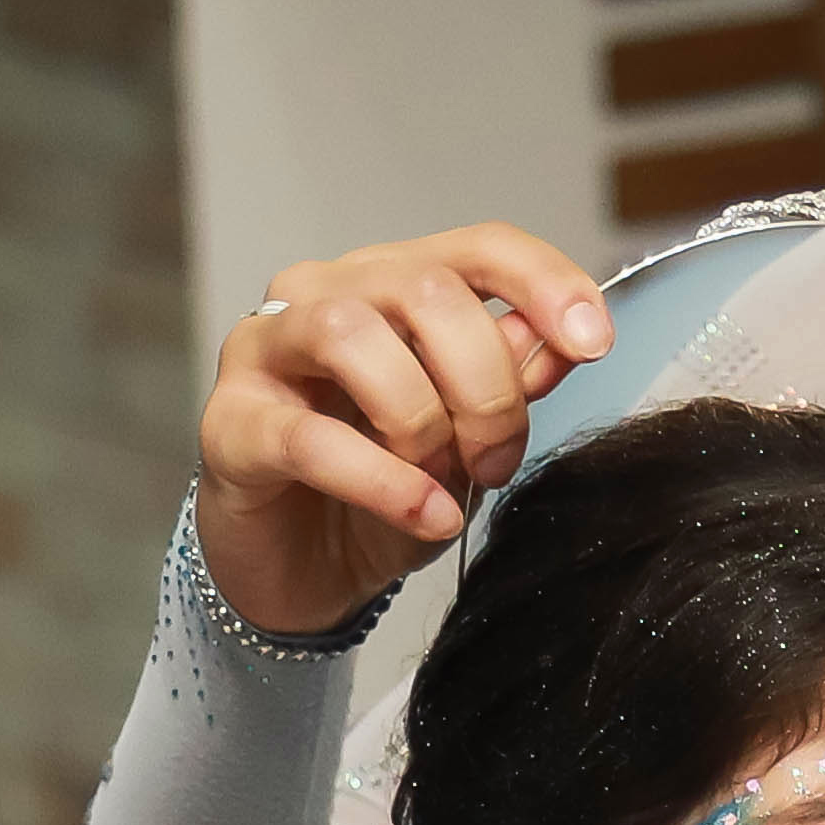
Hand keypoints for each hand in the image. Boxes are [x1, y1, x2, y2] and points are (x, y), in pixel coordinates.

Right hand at [197, 226, 613, 640]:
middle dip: (486, 384)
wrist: (303, 577)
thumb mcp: (468, 444)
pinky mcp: (229, 422)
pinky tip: (425, 515)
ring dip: (423, 418)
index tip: (595, 343)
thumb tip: (556, 344)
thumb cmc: (382, 495)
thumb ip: (509, 384)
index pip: (479, 247)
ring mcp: (266, 349)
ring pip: (354, 334)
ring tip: (447, 483)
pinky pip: (311, 438)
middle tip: (500, 459)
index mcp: (394, 283)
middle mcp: (326, 294)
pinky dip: (384, 481)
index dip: (545, 283)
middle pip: (426, 290)